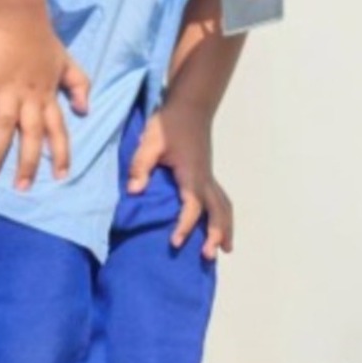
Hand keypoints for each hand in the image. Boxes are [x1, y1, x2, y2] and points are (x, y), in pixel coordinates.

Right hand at [0, 18, 89, 188]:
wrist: (17, 13)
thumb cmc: (41, 38)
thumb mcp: (68, 62)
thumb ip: (79, 85)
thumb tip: (85, 110)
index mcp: (48, 94)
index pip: (58, 128)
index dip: (61, 152)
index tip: (62, 176)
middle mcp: (29, 96)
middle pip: (32, 134)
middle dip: (28, 162)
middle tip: (22, 188)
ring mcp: (6, 87)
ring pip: (4, 125)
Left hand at [126, 106, 232, 259]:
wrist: (190, 106)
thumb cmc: (169, 123)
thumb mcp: (150, 142)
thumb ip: (141, 166)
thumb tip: (134, 190)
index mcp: (192, 174)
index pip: (193, 205)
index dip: (186, 225)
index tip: (175, 242)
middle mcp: (205, 178)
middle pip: (218, 210)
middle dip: (217, 234)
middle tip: (208, 256)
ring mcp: (208, 176)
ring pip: (224, 205)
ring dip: (226, 227)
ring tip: (227, 249)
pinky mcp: (206, 174)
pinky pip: (219, 199)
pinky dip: (222, 216)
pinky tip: (219, 225)